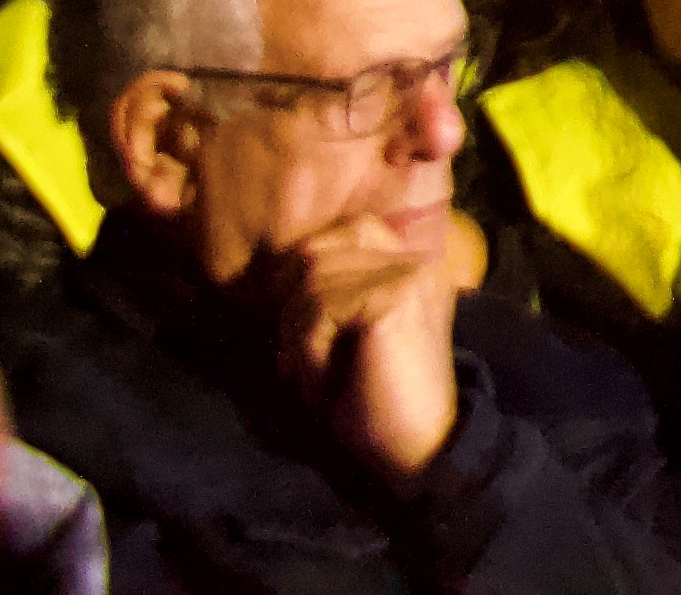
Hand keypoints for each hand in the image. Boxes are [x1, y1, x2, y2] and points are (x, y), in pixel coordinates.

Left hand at [270, 215, 464, 482]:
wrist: (418, 449)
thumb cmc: (372, 399)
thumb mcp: (342, 336)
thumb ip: (326, 295)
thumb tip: (262, 274)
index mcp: (411, 264)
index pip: (343, 231)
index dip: (301, 273)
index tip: (292, 332)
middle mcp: (417, 259)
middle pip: (315, 252)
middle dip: (288, 308)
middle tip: (296, 361)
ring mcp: (410, 275)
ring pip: (311, 279)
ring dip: (296, 337)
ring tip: (311, 379)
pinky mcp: (396, 300)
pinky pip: (320, 307)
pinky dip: (306, 352)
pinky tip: (324, 386)